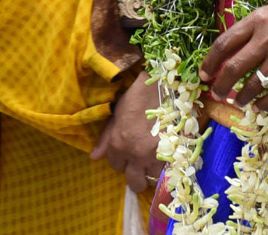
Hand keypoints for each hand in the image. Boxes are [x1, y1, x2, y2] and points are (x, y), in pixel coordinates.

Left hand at [90, 75, 161, 192]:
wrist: (160, 86)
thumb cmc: (135, 98)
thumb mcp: (116, 115)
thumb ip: (105, 139)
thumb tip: (94, 157)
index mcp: (118, 144)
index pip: (116, 166)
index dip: (121, 161)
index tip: (127, 153)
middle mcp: (135, 154)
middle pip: (134, 182)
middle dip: (136, 176)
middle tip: (140, 164)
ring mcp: (155, 155)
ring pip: (153, 179)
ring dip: (153, 171)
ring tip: (154, 159)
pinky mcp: (173, 153)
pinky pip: (169, 172)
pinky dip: (167, 168)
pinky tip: (165, 158)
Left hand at [199, 0, 267, 109]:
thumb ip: (250, 28)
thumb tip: (230, 48)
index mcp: (256, 21)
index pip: (223, 44)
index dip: (210, 62)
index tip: (204, 74)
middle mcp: (266, 39)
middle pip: (234, 68)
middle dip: (221, 85)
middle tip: (216, 94)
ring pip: (253, 84)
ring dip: (241, 97)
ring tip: (236, 102)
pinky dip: (264, 103)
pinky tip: (258, 107)